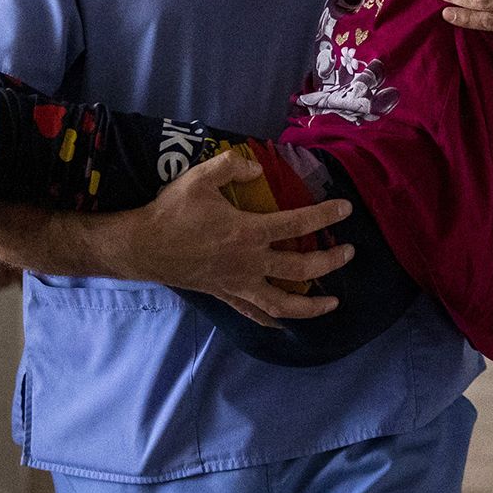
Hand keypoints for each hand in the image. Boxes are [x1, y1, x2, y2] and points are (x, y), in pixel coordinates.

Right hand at [116, 150, 356, 322]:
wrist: (143, 246)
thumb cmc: (172, 212)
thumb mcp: (200, 178)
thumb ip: (231, 167)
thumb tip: (257, 169)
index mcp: (248, 232)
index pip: (297, 224)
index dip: (326, 215)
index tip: (346, 210)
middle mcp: (249, 262)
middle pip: (301, 269)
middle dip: (330, 261)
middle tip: (349, 253)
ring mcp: (238, 283)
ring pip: (283, 303)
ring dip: (312, 306)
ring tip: (333, 302)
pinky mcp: (225, 294)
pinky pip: (253, 313)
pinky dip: (272, 320)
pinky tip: (286, 324)